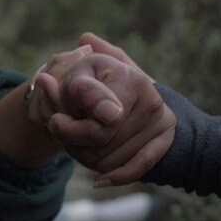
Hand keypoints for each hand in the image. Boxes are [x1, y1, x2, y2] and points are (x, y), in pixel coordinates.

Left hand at [37, 52, 175, 187]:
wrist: (141, 97)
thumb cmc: (104, 80)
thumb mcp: (90, 68)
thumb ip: (84, 60)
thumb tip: (84, 39)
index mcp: (130, 78)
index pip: (96, 121)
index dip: (69, 127)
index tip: (55, 122)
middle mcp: (151, 99)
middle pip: (101, 144)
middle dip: (75, 144)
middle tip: (63, 135)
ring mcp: (161, 122)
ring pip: (112, 160)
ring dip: (89, 161)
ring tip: (77, 146)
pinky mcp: (165, 141)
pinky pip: (137, 168)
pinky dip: (116, 177)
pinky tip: (99, 182)